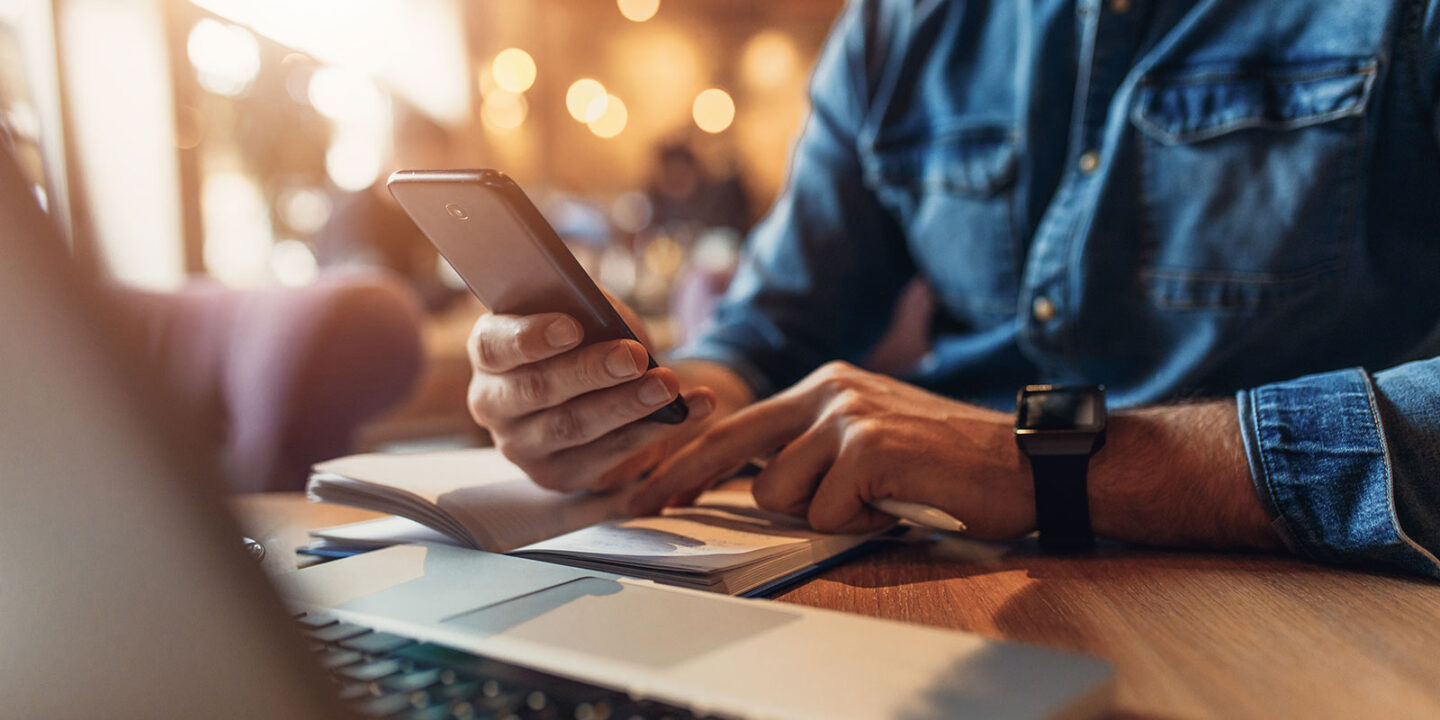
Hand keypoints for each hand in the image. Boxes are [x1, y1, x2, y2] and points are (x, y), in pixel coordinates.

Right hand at [466, 296, 717, 491]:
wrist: (598, 389)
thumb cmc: (585, 338)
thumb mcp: (582, 312)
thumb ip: (585, 308)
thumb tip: (605, 315)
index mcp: (489, 354)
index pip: (494, 346)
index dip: (530, 337)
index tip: (573, 327)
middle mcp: (493, 403)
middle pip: (537, 389)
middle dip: (590, 372)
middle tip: (634, 357)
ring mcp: (521, 446)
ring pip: (573, 426)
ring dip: (626, 405)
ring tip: (667, 385)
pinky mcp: (556, 475)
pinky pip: (606, 455)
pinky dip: (652, 431)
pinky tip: (689, 408)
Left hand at [629, 361, 1032, 535]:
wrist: (1024, 463)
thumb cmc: (947, 464)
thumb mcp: (869, 440)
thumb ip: (815, 448)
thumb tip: (757, 483)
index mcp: (825, 387)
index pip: (737, 422)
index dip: (684, 456)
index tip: (644, 483)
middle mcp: (829, 390)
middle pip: (730, 444)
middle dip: (682, 479)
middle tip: (642, 506)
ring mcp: (848, 415)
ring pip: (780, 493)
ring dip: (824, 514)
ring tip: (876, 500)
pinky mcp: (869, 447)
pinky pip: (827, 512)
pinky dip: (860, 524)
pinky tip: (898, 504)